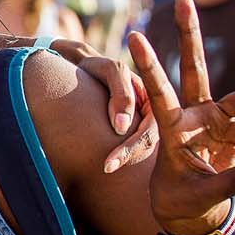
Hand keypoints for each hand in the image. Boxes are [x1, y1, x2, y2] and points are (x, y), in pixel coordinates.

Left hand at [46, 36, 156, 170]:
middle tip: (105, 169)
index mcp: (155, 99)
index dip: (133, 146)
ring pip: (141, 147)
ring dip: (126, 159)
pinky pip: (131, 146)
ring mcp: (141, 121)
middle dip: (127, 156)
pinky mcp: (128, 127)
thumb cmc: (96, 66)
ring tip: (104, 170)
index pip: (151, 129)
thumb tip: (122, 128)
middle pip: (147, 142)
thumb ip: (121, 95)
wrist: (79, 65)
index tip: (110, 161)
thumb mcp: (111, 71)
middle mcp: (151, 113)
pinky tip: (105, 167)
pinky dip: (123, 156)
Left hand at [128, 0, 234, 234]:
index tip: (132, 37)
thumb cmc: (185, 201)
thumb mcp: (204, 195)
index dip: (149, 65)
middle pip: (194, 66)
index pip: (158, 90)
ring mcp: (217, 116)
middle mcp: (193, 114)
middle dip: (191, 32)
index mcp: (172, 128)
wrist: (192, 211)